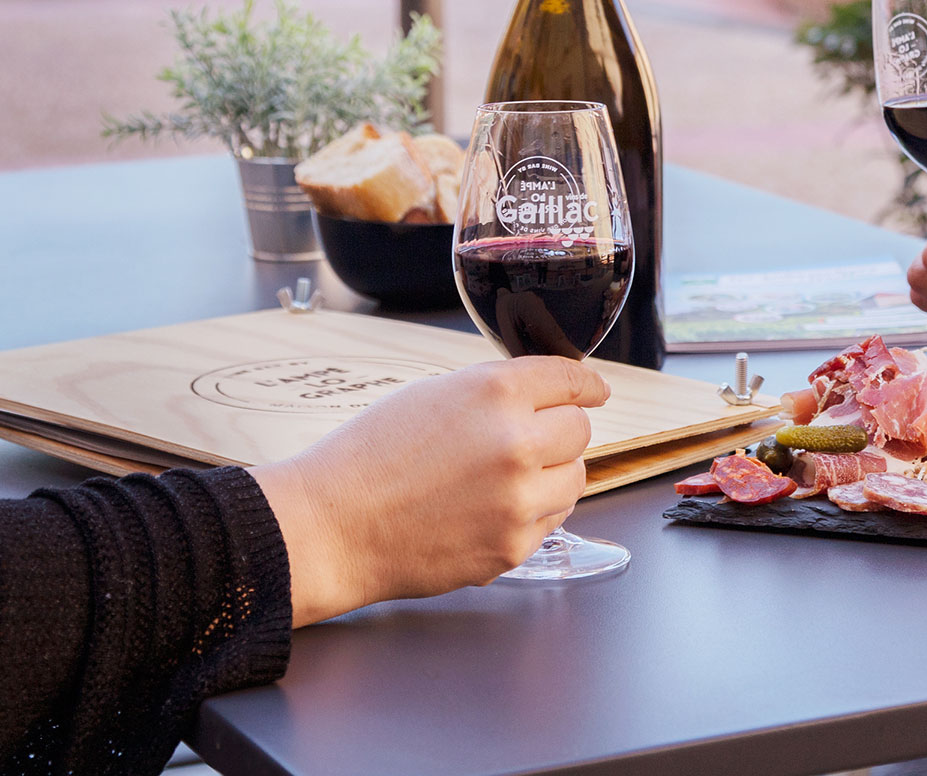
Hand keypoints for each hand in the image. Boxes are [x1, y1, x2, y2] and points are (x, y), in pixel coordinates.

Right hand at [251, 357, 608, 626]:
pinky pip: (551, 520)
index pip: (571, 379)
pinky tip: (488, 509)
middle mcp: (516, 443)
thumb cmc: (369, 458)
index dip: (585, 384)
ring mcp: (519, 500)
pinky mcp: (513, 546)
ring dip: (552, 474)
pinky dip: (531, 513)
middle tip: (525, 441)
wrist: (331, 527)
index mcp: (495, 393)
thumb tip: (544, 393)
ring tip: (503, 478)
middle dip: (558, 431)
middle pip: (580, 430)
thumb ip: (495, 391)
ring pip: (575, 478)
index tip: (594, 390)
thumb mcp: (432, 394)